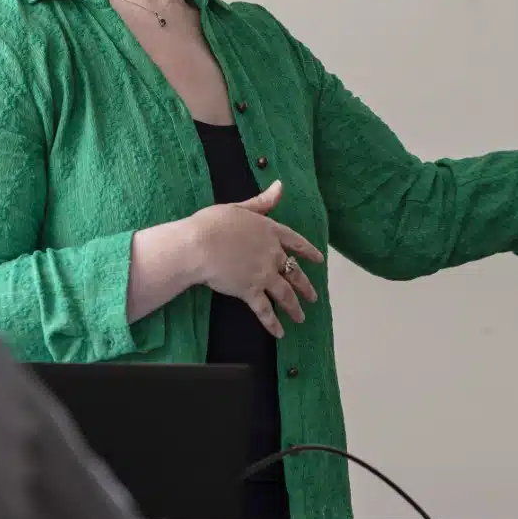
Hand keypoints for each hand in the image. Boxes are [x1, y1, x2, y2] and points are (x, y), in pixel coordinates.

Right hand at [188, 181, 324, 337]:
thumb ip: (263, 201)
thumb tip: (281, 185)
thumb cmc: (213, 223)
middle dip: (305, 286)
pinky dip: (272, 323)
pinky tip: (279, 333)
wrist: (198, 245)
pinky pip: (265, 310)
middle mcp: (272, 254)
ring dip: (294, 308)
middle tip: (314, 298)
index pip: (296, 242)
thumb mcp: (240, 207)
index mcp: (271, 231)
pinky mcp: (250, 291)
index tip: (319, 260)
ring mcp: (263, 274)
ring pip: (285, 294)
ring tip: (301, 318)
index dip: (308, 251)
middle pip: (294, 272)